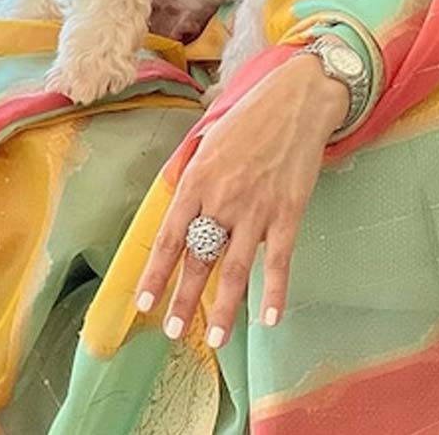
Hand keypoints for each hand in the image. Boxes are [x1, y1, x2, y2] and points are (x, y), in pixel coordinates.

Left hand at [133, 52, 349, 347]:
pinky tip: (271, 319)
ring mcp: (256, 209)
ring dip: (224, 309)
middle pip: (198, 259)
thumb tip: (175, 207)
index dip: (155, 273)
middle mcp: (222, 198)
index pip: (170, 236)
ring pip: (235, 270)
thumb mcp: (208, 139)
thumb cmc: (249, 117)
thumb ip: (191, 175)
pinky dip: (275, 293)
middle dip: (183, 299)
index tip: (143, 303)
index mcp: (197, 179)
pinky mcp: (288, 213)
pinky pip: (279, 262)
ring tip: (216, 339)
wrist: (296, 100)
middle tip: (172, 330)